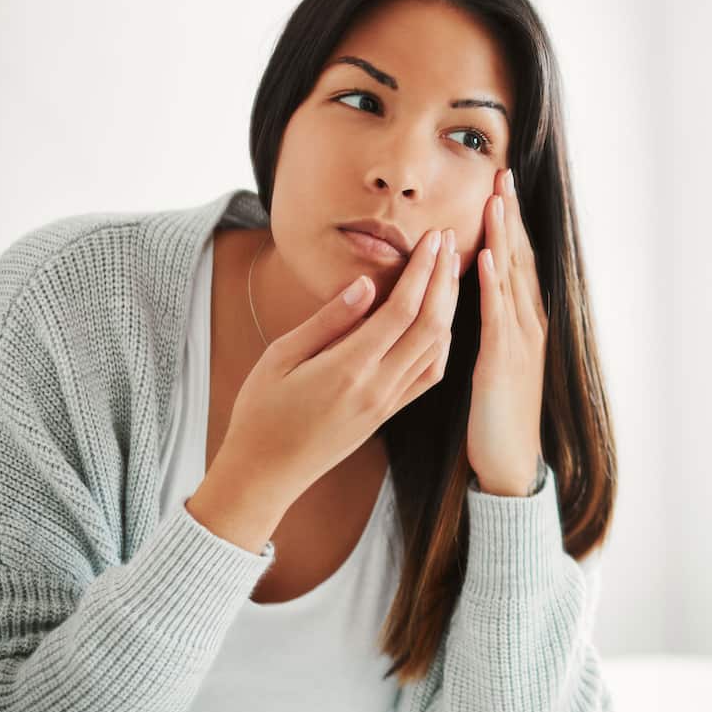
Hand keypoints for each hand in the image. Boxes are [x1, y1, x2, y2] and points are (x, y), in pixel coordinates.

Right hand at [201, 224, 460, 536]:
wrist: (265, 474)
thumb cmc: (261, 412)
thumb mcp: (281, 358)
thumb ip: (328, 321)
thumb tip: (366, 283)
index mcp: (349, 369)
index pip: (402, 310)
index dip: (423, 270)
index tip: (433, 237)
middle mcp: (379, 387)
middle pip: (430, 325)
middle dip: (443, 279)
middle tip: (448, 241)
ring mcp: (388, 403)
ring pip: (437, 349)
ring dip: (449, 308)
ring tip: (450, 271)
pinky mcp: (389, 414)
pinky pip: (430, 375)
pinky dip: (443, 343)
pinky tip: (441, 321)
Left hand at [468, 168, 547, 495]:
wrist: (510, 462)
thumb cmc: (497, 416)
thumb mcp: (495, 362)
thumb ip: (491, 328)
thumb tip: (475, 297)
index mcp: (523, 323)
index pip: (517, 261)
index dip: (510, 223)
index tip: (500, 187)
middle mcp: (528, 325)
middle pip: (519, 259)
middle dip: (510, 216)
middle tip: (502, 174)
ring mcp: (519, 342)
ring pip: (511, 279)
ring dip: (503, 237)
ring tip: (495, 200)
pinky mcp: (502, 363)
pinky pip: (496, 316)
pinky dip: (492, 283)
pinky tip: (485, 256)